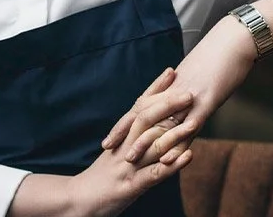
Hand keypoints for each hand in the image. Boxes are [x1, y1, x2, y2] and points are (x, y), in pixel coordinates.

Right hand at [67, 70, 194, 216]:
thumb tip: (151, 127)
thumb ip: (132, 140)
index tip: (170, 72)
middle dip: (168, 104)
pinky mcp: (131, 185)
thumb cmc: (99, 179)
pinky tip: (190, 156)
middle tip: (188, 92)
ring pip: (153, 143)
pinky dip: (173, 164)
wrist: (77, 200)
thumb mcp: (115, 155)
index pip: (139, 106)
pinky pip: (155, 172)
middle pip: (146, 118)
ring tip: (196, 121)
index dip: (155, 89)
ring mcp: (128, 165)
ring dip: (176, 132)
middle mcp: (124, 146)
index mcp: (121, 137)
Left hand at [103, 15, 259, 166]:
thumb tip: (180, 101)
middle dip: (125, 132)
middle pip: (143, 113)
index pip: (142, 105)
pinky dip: (176, 144)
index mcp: (172, 85)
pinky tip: (167, 158)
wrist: (234, 40)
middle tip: (108, 148)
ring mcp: (189, 97)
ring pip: (162, 122)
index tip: (111, 135)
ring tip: (131, 159)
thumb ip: (185, 89)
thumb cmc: (220, 55)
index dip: (126, 121)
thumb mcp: (199, 74)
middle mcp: (175, 91)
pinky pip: (188, 126)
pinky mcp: (205, 102)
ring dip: (145, 142)